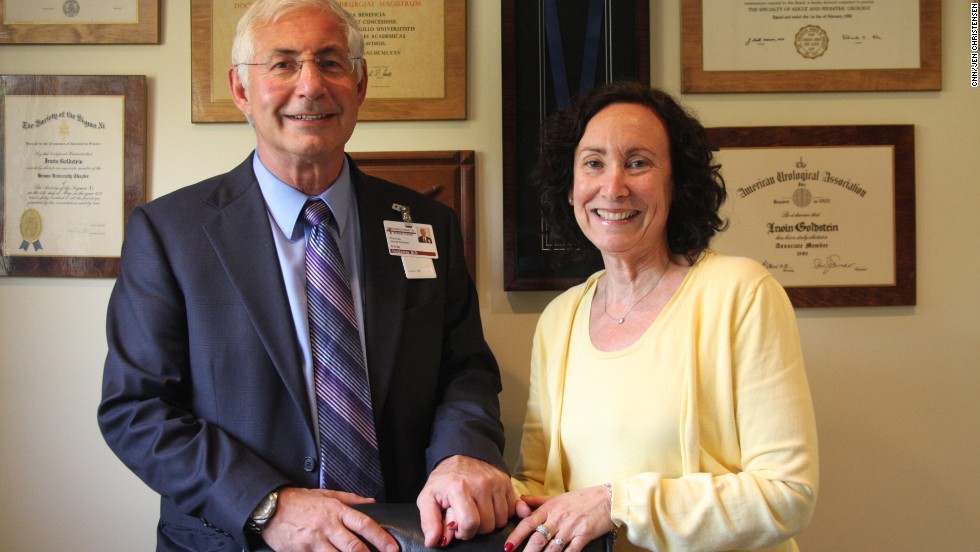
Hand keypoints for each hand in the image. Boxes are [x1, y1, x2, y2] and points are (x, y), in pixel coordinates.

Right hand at [261, 487, 398, 551]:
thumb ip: (351, 499)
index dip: (381, 538)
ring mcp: (314, 540)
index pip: (364, 524)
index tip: (392, 548)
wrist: (269, 507)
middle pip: (354, 546)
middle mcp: (327, 525)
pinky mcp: (302, 551)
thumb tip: (372, 503)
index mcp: (336, 510)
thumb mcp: (326, 494)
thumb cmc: (299, 501)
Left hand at [416, 455, 516, 546]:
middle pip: (487, 525)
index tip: (457, 526)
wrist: (460, 457)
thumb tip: (432, 541)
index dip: (464, 532)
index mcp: (459, 488)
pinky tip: (489, 507)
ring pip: (500, 520)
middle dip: (476, 528)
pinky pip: (510, 510)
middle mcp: (481, 483)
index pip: (470, 523)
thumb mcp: (428, 499)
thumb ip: (429, 522)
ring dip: (489, 522)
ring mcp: (495, 482)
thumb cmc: (444, 481)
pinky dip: (501, 513)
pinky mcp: (505, 481)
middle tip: (466, 517)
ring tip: (477, 511)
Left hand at [504, 486, 613, 551]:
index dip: (516, 535)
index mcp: (550, 508)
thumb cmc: (582, 498)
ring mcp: (571, 528)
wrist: (608, 498)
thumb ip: (538, 501)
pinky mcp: (584, 536)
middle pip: (538, 538)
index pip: (528, 522)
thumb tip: (521, 501)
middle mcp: (558, 518)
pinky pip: (571, 551)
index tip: (508, 546)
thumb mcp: (558, 497)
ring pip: (552, 548)